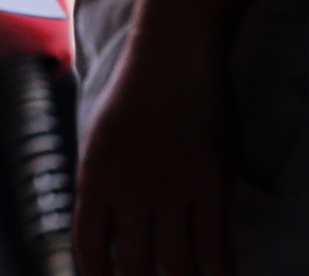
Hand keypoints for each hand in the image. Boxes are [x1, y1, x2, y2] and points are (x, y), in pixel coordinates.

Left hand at [74, 47, 233, 275]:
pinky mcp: (210, 185)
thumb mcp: (100, 140)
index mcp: (93, 178)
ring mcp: (170, 190)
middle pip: (132, 265)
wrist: (171, 56)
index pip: (88, 246)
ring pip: (176, 263)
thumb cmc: (135, 93)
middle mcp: (127, 190)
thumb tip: (108, 226)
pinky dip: (219, 271)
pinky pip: (215, 245)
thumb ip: (103, 184)